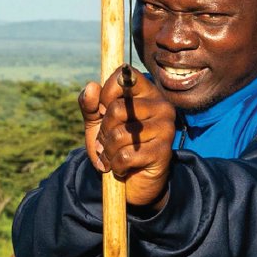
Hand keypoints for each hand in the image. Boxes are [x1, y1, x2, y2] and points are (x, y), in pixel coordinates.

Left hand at [79, 66, 176, 207]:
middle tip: (106, 142)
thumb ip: (90, 105)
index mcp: (147, 92)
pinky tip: (122, 167)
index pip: (123, 76)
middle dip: (104, 131)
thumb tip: (92, 87)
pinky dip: (116, 165)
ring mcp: (165, 128)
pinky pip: (126, 156)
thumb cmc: (115, 145)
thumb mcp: (98, 123)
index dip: (105, 94)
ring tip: (113, 156)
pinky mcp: (163, 152)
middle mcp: (161, 106)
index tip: (103, 110)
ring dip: (108, 151)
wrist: (131, 180)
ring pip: (119, 135)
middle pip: (117, 109)